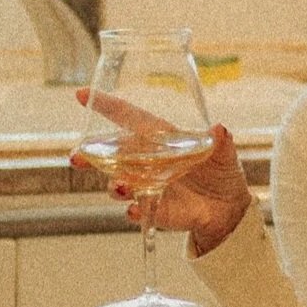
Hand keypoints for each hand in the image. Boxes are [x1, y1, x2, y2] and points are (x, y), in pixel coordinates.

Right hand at [77, 91, 251, 256]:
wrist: (229, 208)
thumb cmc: (222, 172)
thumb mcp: (225, 154)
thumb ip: (221, 142)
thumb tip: (219, 129)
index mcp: (161, 139)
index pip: (130, 118)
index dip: (107, 107)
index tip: (82, 96)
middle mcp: (148, 161)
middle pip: (112, 154)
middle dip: (91, 155)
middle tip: (76, 157)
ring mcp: (148, 185)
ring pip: (119, 183)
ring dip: (114, 184)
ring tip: (118, 186)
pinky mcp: (155, 208)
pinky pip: (138, 210)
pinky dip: (134, 211)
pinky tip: (135, 209)